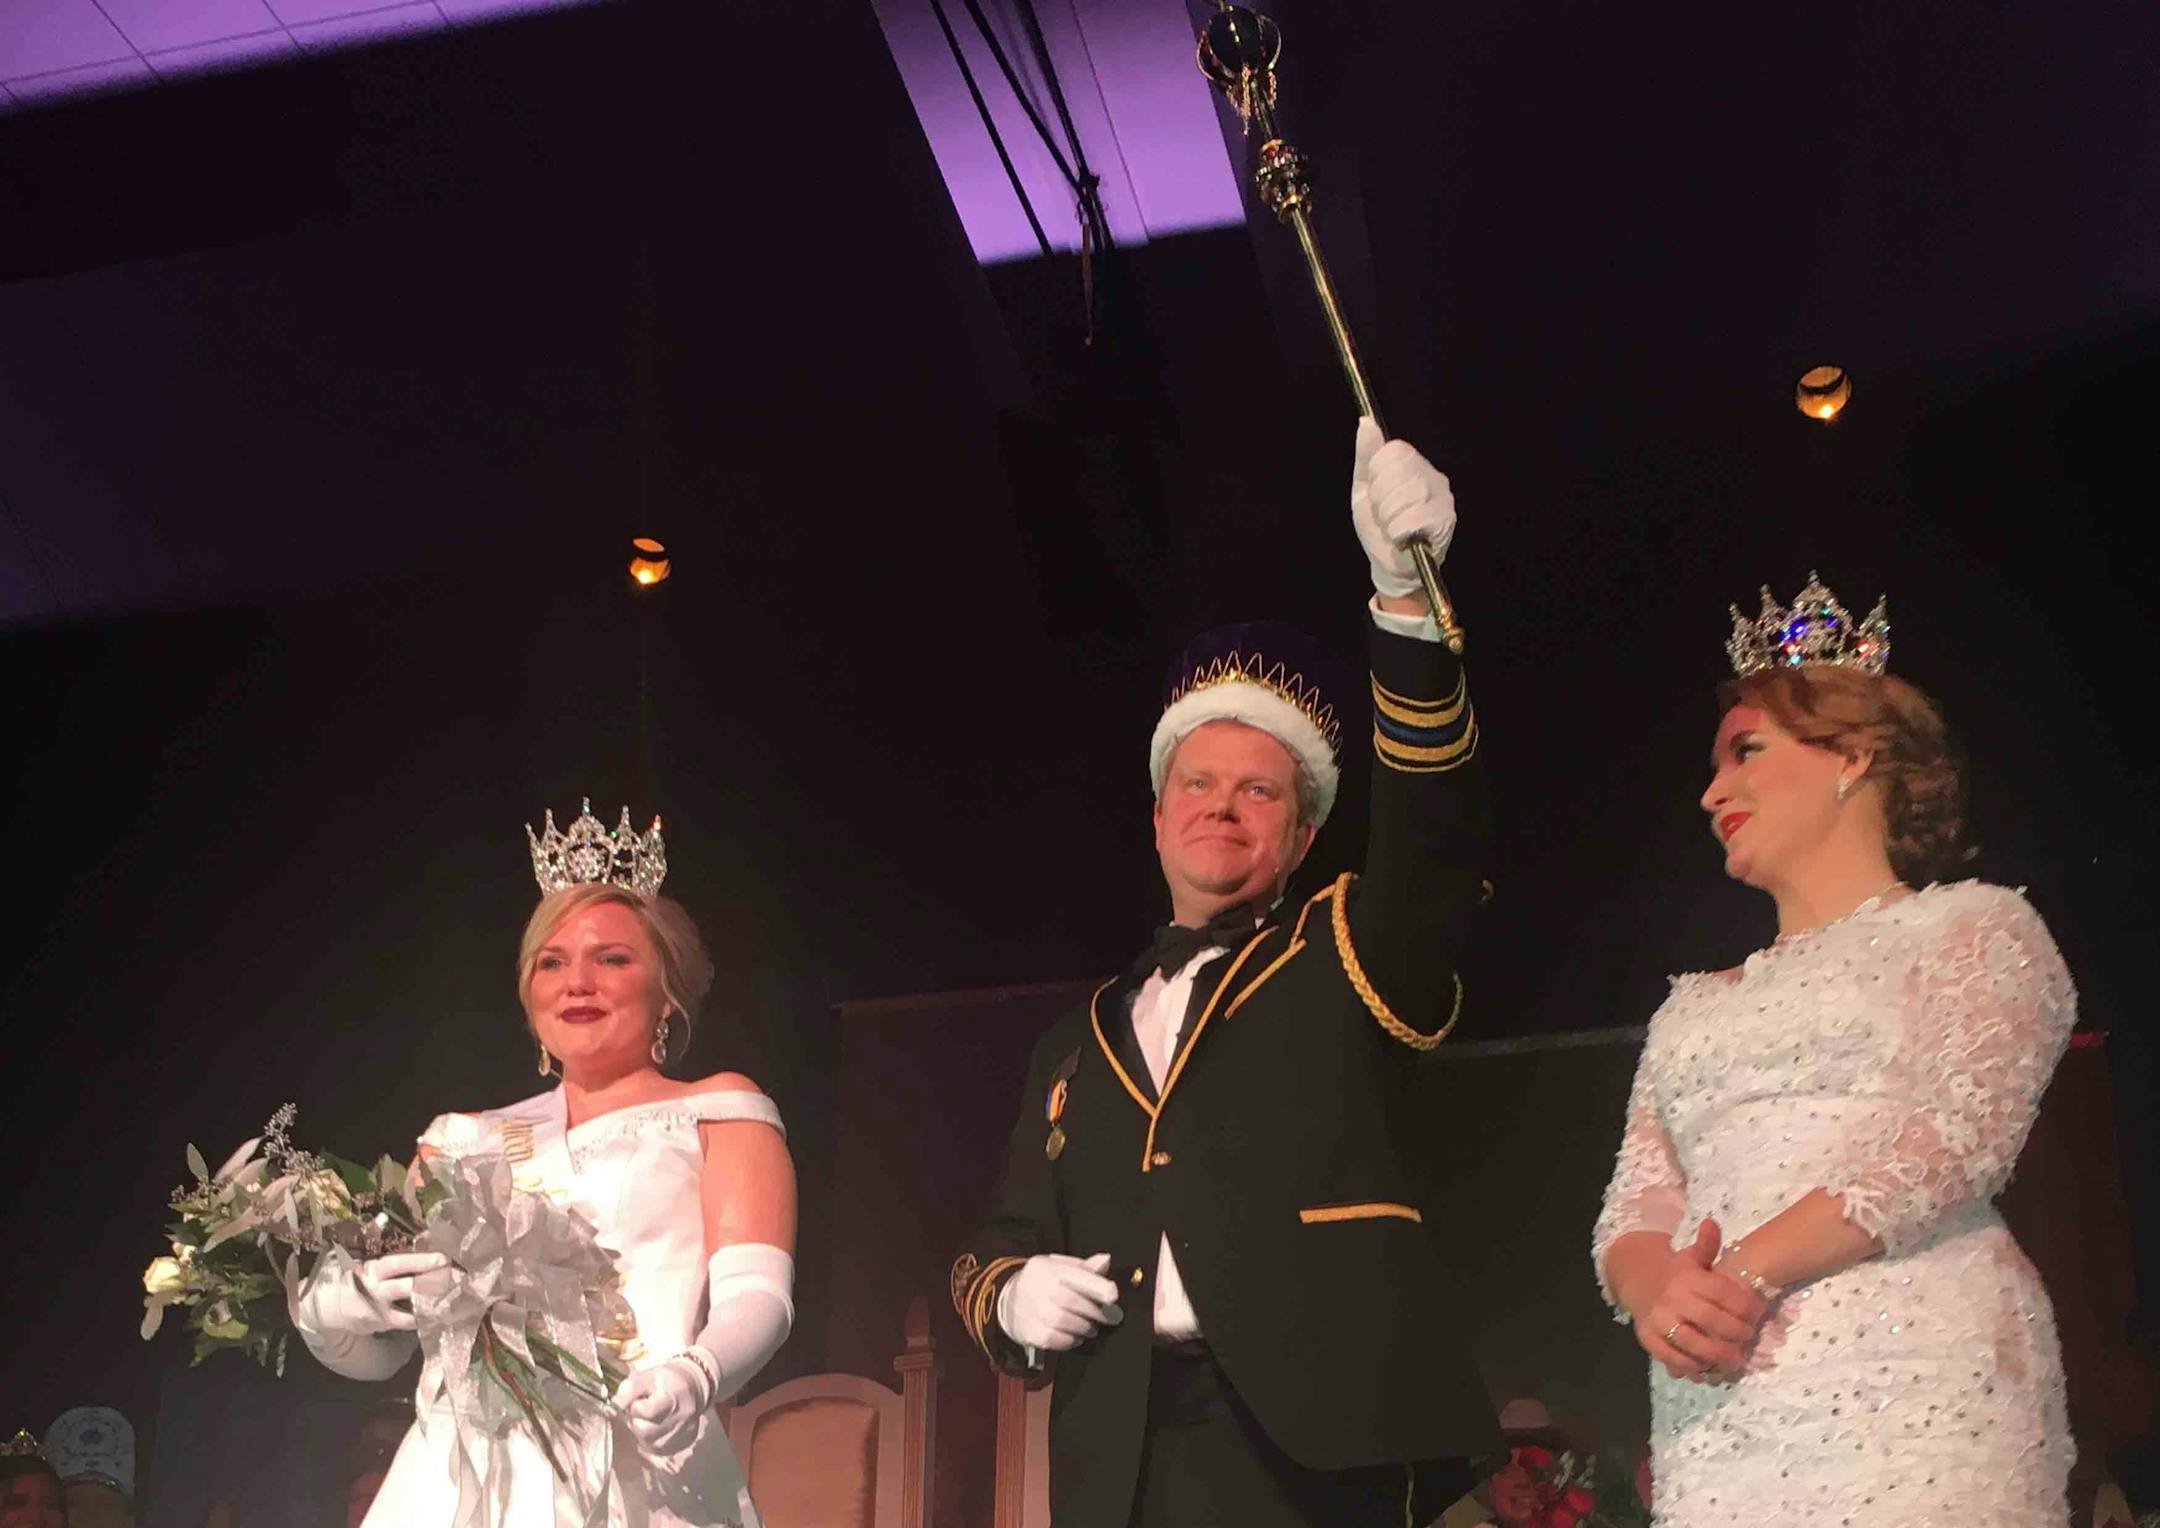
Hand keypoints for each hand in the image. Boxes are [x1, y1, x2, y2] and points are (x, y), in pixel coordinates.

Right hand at [296, 1250, 451, 1336]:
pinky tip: (442, 1312)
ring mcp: (379, 1310)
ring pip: (410, 1308)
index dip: (421, 1261)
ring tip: (456, 1296)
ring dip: (432, 1302)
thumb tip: (381, 1217)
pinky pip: (406, 1323)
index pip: (399, 1264)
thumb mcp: (354, 1256)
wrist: (326, 1307)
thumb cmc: (346, 1275)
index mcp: (371, 1269)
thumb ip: (370, 1236)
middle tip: (459, 1278)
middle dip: (434, 1282)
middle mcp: (376, 1290)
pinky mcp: (382, 1324)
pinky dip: (423, 1318)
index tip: (443, 1258)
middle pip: (408, 1287)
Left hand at [613, 1355, 710, 1456]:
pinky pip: (660, 1450)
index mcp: (674, 1396)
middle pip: (645, 1431)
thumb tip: (613, 1407)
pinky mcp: (685, 1443)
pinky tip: (657, 1429)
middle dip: (637, 1422)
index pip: (646, 1412)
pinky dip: (653, 1441)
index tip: (638, 1401)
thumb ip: (628, 1389)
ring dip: (643, 1433)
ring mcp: (685, 1433)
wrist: (695, 1386)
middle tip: (641, 1412)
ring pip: (651, 1444)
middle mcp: (682, 1417)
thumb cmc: (667, 1380)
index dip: (635, 1407)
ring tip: (649, 1420)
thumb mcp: (648, 1375)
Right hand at [996, 1251, 1121, 1354]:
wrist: (1006, 1303)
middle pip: (1071, 1300)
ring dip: (1085, 1327)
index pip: (1074, 1274)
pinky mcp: (1030, 1333)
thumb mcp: (1058, 1268)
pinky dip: (1072, 1340)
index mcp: (1047, 1268)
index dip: (1096, 1286)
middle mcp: (1036, 1287)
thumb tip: (1106, 1260)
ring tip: (1091, 1327)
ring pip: (1065, 1322)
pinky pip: (1057, 1339)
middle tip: (1109, 1317)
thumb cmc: (1042, 1283)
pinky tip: (1076, 1336)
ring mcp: (1031, 1311)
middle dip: (1095, 1311)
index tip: (1114, 1296)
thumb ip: (1084, 1267)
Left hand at [1350, 416, 1456, 596]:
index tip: (1376, 494)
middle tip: (1385, 515)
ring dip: (1388, 518)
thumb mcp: (1364, 489)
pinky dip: (1398, 533)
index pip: (1393, 450)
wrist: (1389, 565)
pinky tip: (1402, 538)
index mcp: (1413, 464)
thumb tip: (1366, 422)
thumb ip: (1366, 456)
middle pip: (1398, 471)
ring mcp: (1443, 498)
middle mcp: (1433, 476)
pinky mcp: (1445, 521)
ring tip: (1393, 528)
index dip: (1377, 475)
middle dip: (1381, 499)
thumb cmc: (1377, 526)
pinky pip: (1413, 518)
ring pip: (1405, 495)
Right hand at [1632, 1221, 1768, 1381]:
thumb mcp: (1691, 1258)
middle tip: (1749, 1338)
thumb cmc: (1676, 1274)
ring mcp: (1660, 1320)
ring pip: (1692, 1342)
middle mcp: (1673, 1298)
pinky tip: (1706, 1370)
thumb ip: (1706, 1246)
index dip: (1746, 1306)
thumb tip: (1712, 1222)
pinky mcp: (1649, 1339)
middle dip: (1736, 1332)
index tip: (1758, 1314)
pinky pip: (1672, 1357)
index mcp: (1688, 1278)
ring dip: (1718, 1355)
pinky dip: (1691, 1366)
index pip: (1723, 1293)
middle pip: (1712, 1320)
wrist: (1638, 1285)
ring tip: (1736, 1361)